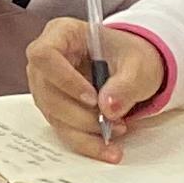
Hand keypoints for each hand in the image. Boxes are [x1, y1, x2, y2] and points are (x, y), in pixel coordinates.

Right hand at [25, 17, 171, 162]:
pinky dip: (86, 142)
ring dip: (86, 130)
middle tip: (113, 121)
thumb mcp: (138, 64)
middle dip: (81, 114)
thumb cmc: (131, 55)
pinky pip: (64, 130)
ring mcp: (46, 85)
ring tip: (118, 129)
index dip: (64, 80)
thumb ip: (125, 84)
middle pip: (48, 91)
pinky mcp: (54, 108)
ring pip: (54, 115)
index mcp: (61, 34)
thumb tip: (108, 107)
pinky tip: (108, 148)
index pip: (45, 56)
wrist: (133, 67)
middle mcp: (46, 60)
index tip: (92, 98)